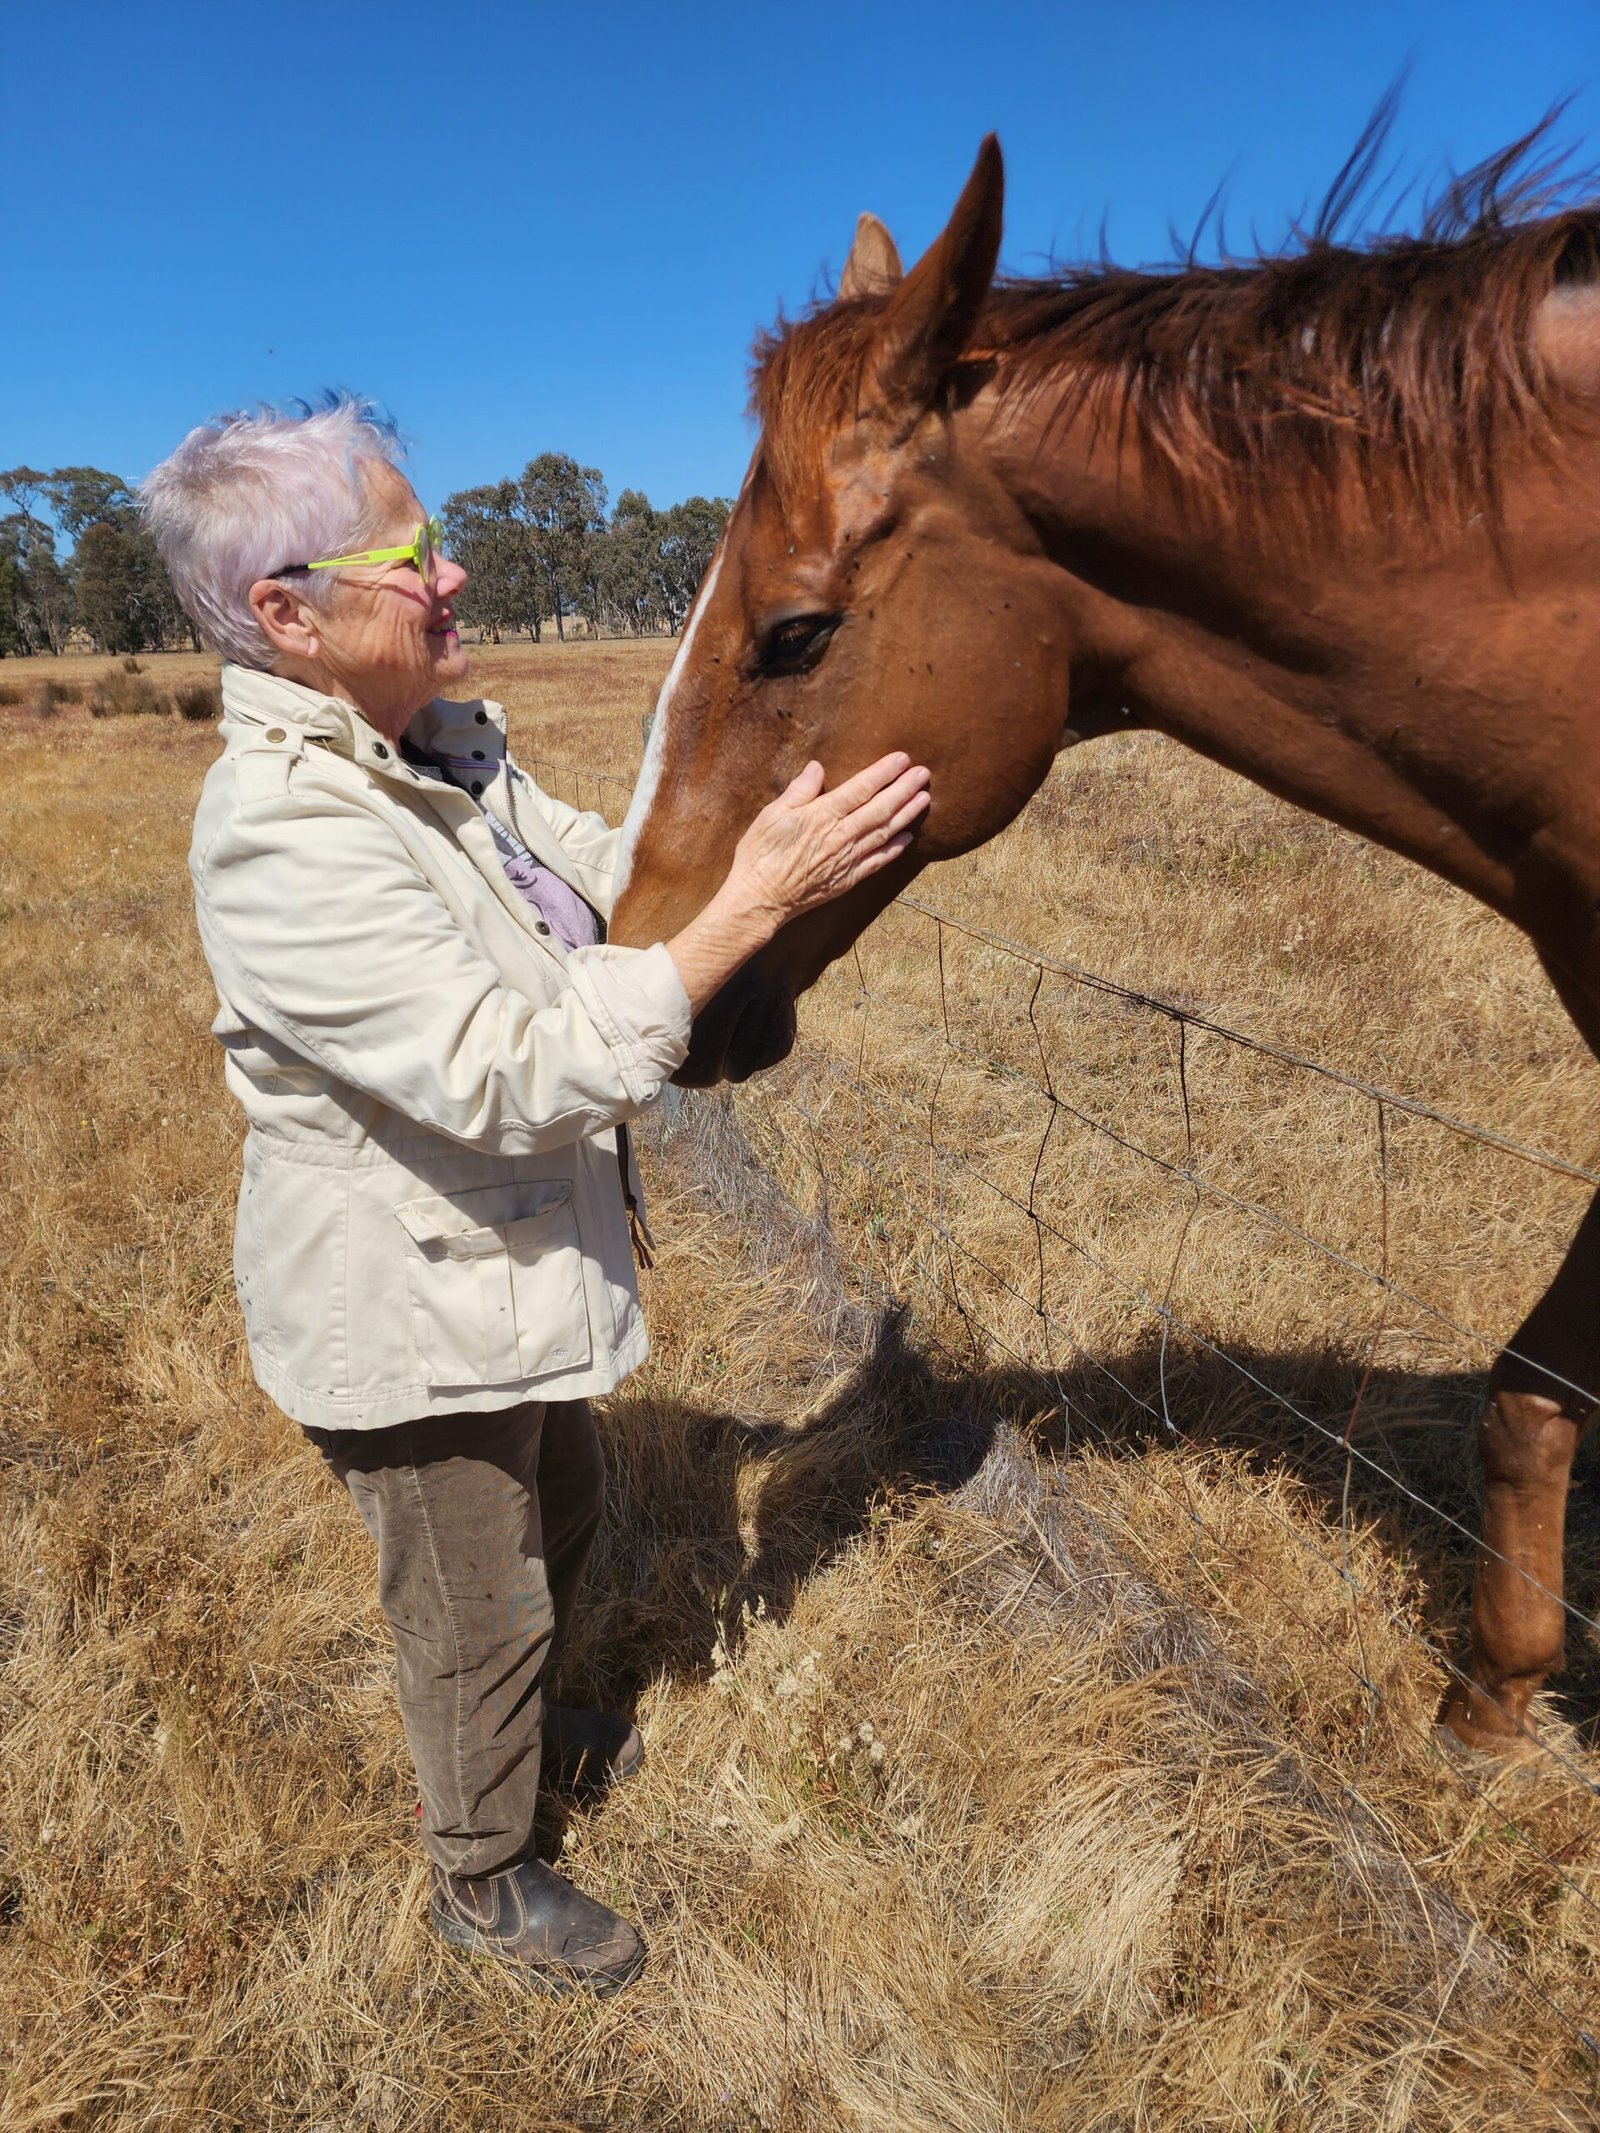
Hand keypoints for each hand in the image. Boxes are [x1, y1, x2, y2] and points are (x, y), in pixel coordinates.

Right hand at [725, 754, 931, 931]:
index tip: (902, 758)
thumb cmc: (760, 854)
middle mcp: (840, 836)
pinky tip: (908, 837)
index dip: (883, 772)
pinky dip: (894, 849)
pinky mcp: (847, 879)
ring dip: (906, 815)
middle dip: (904, 789)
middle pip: (880, 809)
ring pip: (884, 833)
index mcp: (821, 816)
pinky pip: (877, 862)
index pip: (860, 788)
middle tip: (924, 773)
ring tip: (924, 798)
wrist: (759, 899)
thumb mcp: (772, 814)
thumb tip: (817, 767)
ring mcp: (846, 859)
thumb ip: (799, 790)